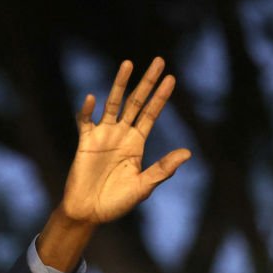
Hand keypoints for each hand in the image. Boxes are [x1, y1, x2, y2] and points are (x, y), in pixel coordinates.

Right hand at [59, 57, 190, 224]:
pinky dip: (87, 110)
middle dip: (147, 82)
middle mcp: (121, 134)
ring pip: (113, 104)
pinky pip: (85, 122)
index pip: (151, 114)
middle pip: (136, 102)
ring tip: (128, 64)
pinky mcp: (85, 143)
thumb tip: (188, 152)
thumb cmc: (116, 202)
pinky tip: (92, 99)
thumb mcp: (143, 186)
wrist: (88, 212)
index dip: (161, 97)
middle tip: (158, 60)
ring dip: (120, 84)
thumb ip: (163, 169)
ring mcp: (103, 136)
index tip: (171, 78)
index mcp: (136, 143)